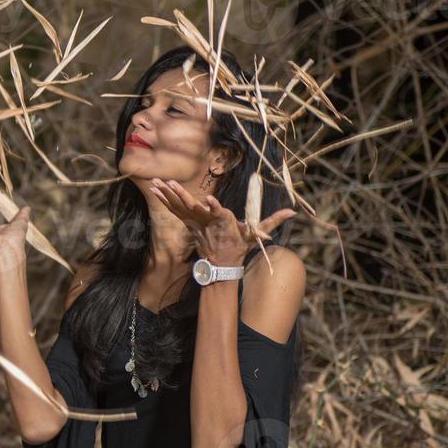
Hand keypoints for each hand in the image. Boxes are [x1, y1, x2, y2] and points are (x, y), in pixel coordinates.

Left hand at [149, 178, 294, 266]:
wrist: (221, 264)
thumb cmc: (239, 247)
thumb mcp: (256, 236)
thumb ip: (272, 222)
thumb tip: (292, 212)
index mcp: (225, 223)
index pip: (220, 214)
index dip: (214, 208)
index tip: (208, 201)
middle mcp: (208, 223)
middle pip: (194, 208)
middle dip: (182, 196)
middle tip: (171, 184)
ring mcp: (196, 224)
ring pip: (180, 207)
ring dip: (168, 195)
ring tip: (156, 182)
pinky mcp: (189, 224)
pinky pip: (174, 210)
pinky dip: (164, 200)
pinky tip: (155, 189)